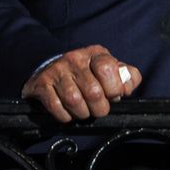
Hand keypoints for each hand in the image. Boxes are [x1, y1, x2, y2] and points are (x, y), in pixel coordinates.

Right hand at [23, 44, 142, 122]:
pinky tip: (69, 113)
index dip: (114, 89)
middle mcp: (75, 59)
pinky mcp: (42, 84)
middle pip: (94, 92)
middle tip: (99, 109)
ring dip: (82, 113)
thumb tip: (127, 88)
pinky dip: (65, 116)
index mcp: (96, 54)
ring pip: (74, 101)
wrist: (50, 69)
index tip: (113, 96)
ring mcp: (57, 71)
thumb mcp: (110, 69)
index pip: (108, 69)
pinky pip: (56, 107)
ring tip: (84, 112)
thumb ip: (127, 77)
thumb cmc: (87, 73)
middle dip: (100, 108)